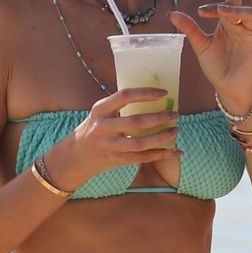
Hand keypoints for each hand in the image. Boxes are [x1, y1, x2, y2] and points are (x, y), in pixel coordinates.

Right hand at [58, 87, 179, 184]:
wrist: (76, 155)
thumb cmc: (94, 128)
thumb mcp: (101, 113)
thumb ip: (120, 106)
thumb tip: (153, 97)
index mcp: (100, 110)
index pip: (125, 96)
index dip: (146, 93)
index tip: (164, 93)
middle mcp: (103, 127)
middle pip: (136, 122)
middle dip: (159, 118)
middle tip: (175, 114)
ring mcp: (110, 146)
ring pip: (141, 143)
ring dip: (161, 138)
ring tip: (175, 131)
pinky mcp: (117, 160)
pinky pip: (142, 158)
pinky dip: (161, 155)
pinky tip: (175, 151)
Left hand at [169, 0, 251, 109]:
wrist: (227, 89)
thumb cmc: (217, 66)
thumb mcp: (201, 46)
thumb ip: (190, 29)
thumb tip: (171, 14)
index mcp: (228, 21)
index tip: (201, 11)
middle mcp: (241, 25)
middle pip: (240, 3)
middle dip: (226, 3)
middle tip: (214, 9)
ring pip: (251, 14)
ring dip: (238, 11)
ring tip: (223, 12)